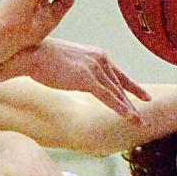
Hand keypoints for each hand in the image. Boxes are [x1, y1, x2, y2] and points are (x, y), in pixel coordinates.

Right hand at [15, 38, 150, 122]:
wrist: (31, 54)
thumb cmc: (43, 57)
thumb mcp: (69, 62)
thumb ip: (80, 69)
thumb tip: (79, 78)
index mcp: (97, 54)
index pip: (119, 74)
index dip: (133, 87)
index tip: (145, 97)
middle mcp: (100, 59)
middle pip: (120, 85)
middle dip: (134, 102)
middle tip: (144, 116)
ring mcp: (94, 68)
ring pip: (116, 92)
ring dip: (129, 109)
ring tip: (139, 121)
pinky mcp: (86, 78)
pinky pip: (107, 96)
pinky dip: (119, 107)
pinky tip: (128, 116)